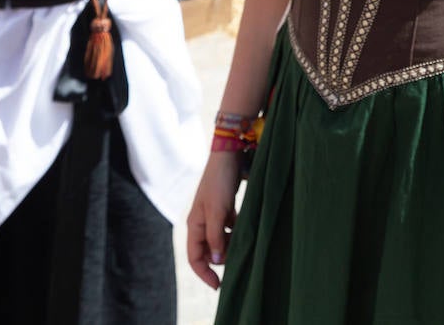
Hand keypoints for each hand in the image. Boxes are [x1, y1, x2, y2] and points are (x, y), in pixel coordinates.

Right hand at [186, 151, 242, 289]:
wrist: (229, 156)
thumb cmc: (220, 182)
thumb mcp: (218, 211)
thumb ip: (216, 236)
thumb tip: (215, 260)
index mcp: (195, 225)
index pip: (195, 258)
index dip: (204, 274)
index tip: (219, 286)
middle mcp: (202, 222)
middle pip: (208, 251)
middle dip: (220, 260)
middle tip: (239, 262)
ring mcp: (214, 215)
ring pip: (220, 240)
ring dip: (231, 246)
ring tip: (246, 247)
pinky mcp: (226, 208)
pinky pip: (230, 229)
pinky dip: (237, 233)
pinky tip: (248, 232)